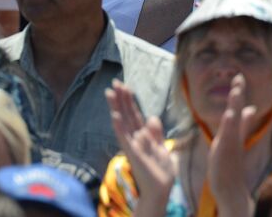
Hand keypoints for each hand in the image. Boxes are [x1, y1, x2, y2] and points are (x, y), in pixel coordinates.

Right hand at [105, 80, 175, 206]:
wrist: (161, 190)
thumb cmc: (161, 172)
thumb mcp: (161, 148)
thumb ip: (156, 133)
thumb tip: (152, 117)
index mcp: (143, 136)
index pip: (135, 114)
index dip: (130, 100)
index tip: (125, 86)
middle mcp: (135, 138)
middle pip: (128, 114)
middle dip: (121, 98)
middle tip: (115, 82)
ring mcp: (132, 145)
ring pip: (123, 122)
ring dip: (117, 107)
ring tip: (110, 92)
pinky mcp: (132, 153)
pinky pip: (124, 138)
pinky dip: (119, 126)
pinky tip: (115, 115)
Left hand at [207, 76, 257, 215]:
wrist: (231, 188)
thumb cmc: (230, 165)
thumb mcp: (235, 141)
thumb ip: (242, 124)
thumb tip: (250, 108)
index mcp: (235, 130)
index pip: (239, 107)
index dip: (239, 92)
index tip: (238, 76)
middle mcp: (235, 134)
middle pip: (237, 109)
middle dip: (238, 92)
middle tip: (238, 76)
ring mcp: (231, 142)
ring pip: (233, 119)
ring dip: (235, 104)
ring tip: (235, 90)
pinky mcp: (226, 150)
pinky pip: (228, 135)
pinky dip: (230, 124)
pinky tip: (230, 114)